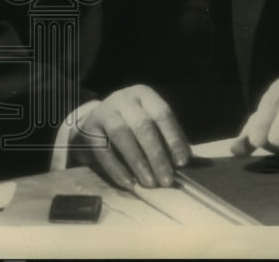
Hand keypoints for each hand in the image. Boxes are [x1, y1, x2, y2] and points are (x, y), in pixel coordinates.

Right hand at [69, 85, 190, 188]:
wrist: (95, 123)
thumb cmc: (132, 127)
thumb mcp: (150, 124)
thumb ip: (167, 140)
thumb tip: (190, 164)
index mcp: (143, 95)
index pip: (162, 113)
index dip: (173, 138)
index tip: (182, 163)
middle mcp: (123, 99)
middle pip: (142, 125)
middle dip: (156, 154)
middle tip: (167, 180)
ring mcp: (104, 111)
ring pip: (121, 134)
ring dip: (138, 161)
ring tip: (150, 183)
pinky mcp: (88, 128)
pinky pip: (102, 149)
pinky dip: (117, 168)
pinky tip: (129, 183)